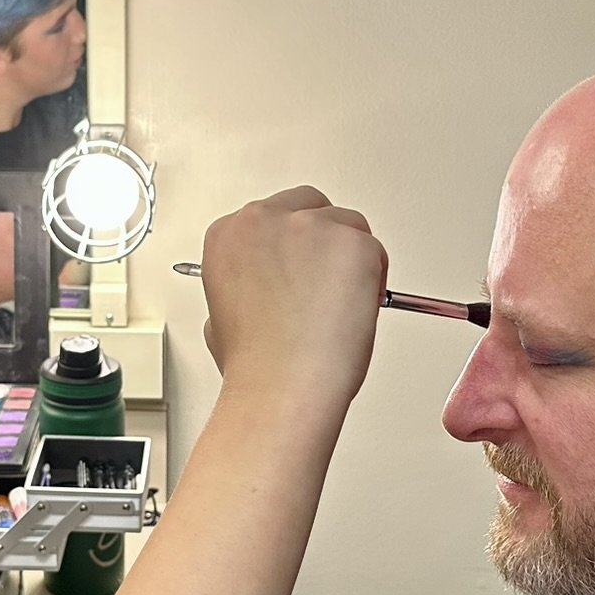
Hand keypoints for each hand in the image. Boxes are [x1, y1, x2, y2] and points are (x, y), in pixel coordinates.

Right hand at [198, 186, 386, 406]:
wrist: (281, 386)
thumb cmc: (256, 364)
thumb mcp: (220, 319)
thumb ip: (242, 287)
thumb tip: (263, 291)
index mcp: (228, 235)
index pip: (271, 218)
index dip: (290, 248)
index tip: (298, 271)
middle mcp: (263, 220)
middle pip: (309, 208)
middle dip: (322, 243)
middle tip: (327, 285)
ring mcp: (308, 226)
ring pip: (346, 225)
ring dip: (349, 260)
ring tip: (342, 306)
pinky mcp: (350, 241)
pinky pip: (374, 250)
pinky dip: (373, 278)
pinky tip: (357, 309)